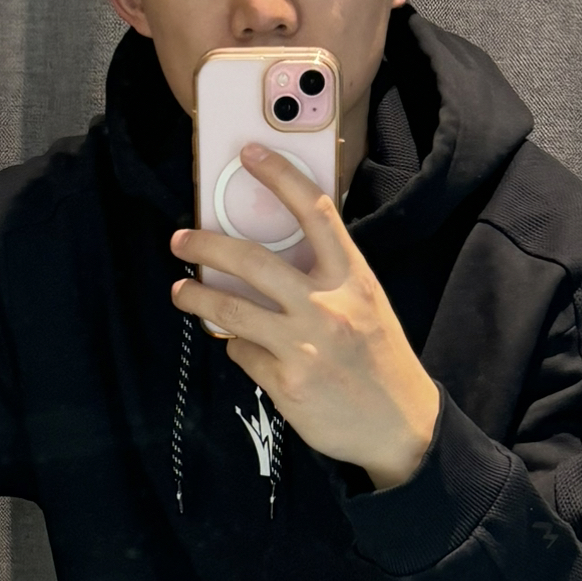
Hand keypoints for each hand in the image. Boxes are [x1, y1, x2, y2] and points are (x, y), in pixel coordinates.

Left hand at [171, 143, 440, 487]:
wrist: (400, 425)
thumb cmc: (379, 360)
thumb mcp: (366, 304)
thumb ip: (326, 278)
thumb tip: (268, 261)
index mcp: (351, 278)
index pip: (315, 213)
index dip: (280, 177)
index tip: (250, 154)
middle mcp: (327, 307)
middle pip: (252, 262)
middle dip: (206, 246)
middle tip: (181, 240)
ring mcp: (304, 347)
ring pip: (231, 311)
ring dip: (197, 298)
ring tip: (181, 292)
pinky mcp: (286, 384)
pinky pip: (244, 355)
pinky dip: (238, 348)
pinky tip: (246, 349)